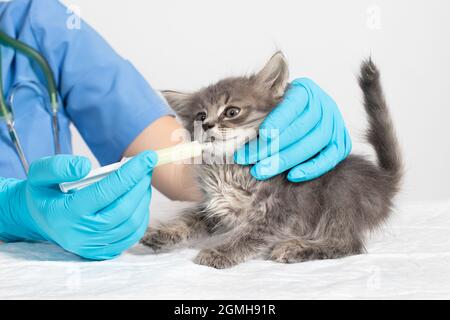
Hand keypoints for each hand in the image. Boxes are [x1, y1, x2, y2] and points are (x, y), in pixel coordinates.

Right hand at [0, 151, 156, 259]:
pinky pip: (132, 235)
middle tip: (147, 167)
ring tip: (142, 181)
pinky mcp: (103, 252)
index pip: (105, 193)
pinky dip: (141, 215)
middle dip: (140, 185)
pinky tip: (139, 200)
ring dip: (143, 199)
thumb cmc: (45, 193)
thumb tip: (85, 166)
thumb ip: (58, 166)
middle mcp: (80, 234)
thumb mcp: (40, 173)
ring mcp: (93, 246)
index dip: (130, 174)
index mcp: (65, 214)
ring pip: (131, 224)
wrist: (41, 219)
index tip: (147, 158)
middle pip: (123, 210)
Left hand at [235, 78, 351, 181]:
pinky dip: (312, 167)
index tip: (261, 135)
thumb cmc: (275, 112)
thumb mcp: (265, 101)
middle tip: (248, 158)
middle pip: (301, 127)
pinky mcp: (340, 143)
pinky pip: (330, 157)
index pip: (292, 105)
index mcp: (304, 90)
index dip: (277, 120)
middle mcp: (323, 104)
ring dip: (286, 158)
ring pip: (314, 142)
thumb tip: (213, 119)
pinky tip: (293, 175)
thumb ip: (251, 105)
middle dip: (272, 145)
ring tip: (261, 170)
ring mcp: (334, 123)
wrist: (301, 118)